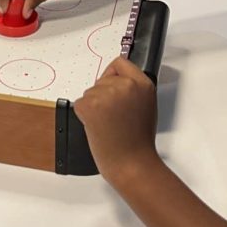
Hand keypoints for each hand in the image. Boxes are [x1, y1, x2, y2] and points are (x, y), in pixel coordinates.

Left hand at [74, 56, 159, 185]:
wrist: (131, 163)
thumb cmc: (138, 141)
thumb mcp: (146, 106)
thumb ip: (132, 89)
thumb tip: (116, 80)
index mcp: (142, 84)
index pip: (120, 63)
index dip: (114, 76)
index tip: (112, 85)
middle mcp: (125, 85)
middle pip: (102, 79)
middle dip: (103, 94)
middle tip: (114, 116)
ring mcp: (106, 94)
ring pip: (90, 92)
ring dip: (95, 106)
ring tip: (109, 124)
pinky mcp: (89, 105)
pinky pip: (80, 103)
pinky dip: (85, 115)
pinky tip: (98, 127)